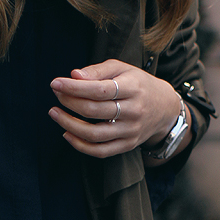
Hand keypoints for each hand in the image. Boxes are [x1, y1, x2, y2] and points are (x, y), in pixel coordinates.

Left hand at [49, 59, 183, 159]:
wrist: (164, 108)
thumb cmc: (137, 84)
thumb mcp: (122, 69)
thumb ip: (98, 70)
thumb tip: (74, 76)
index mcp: (133, 87)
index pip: (100, 89)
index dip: (75, 87)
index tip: (56, 83)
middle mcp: (134, 111)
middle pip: (95, 110)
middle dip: (69, 103)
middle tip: (56, 95)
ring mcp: (131, 131)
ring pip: (95, 134)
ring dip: (69, 125)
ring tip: (55, 114)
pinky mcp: (128, 145)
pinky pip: (100, 151)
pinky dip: (80, 145)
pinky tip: (67, 133)